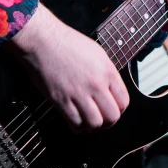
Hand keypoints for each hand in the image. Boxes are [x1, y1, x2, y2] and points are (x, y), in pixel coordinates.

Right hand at [5, 3, 129, 131]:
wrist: (44, 41)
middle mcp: (95, 84)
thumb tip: (111, 90)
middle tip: (103, 118)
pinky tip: (77, 119)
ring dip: (94, 126)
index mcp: (106, 70)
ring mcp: (78, 94)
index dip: (120, 108)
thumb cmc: (68, 43)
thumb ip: (106, 72)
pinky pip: (75, 124)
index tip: (114, 108)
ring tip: (90, 119)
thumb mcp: (96, 52)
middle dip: (109, 121)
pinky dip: (78, 127)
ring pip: (95, 124)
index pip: (123, 101)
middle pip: (112, 117)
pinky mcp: (61, 101)